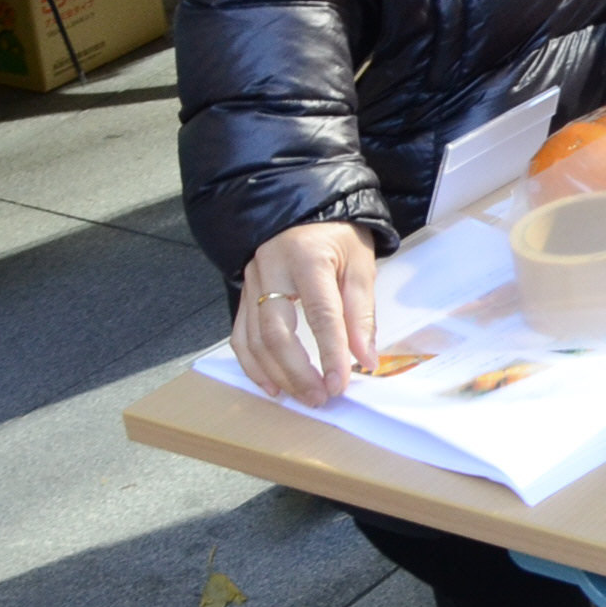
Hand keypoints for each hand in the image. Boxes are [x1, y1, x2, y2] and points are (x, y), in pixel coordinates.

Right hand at [232, 220, 377, 405]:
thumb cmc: (337, 236)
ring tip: (301, 396)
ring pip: (254, 339)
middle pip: (277, 332)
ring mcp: (251, 283)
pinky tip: (272, 384)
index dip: (330, 352)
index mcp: (308, 258)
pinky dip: (253, 365)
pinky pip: (240, 336)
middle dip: (298, 372)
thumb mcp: (360, 263)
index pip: (320, 313)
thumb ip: (361, 311)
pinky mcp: (243, 294)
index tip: (340, 384)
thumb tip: (365, 358)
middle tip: (319, 397)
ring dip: (277, 374)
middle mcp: (271, 270)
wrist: (303, 209)